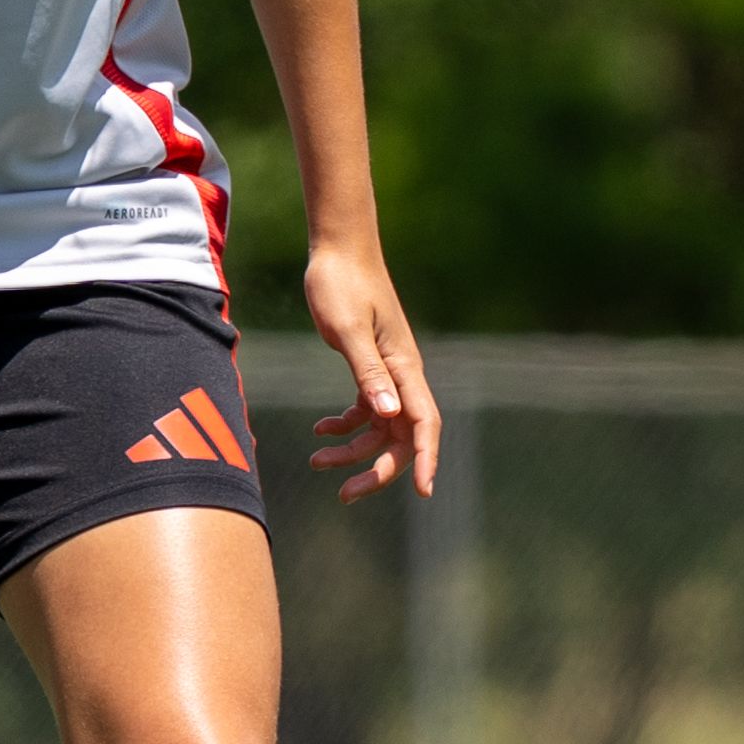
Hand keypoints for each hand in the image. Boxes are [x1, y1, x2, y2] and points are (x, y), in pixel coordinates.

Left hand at [300, 240, 440, 503]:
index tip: (426, 493)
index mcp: (404, 367)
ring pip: (381, 428)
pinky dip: (345, 424)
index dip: (427, 460)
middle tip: (345, 494)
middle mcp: (403, 374)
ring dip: (353, 450)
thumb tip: (389, 415)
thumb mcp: (348, 329)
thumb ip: (368, 372)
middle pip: (402, 436)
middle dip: (378, 469)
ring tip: (316, 460)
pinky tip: (320, 428)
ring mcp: (388, 372)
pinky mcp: (369, 366)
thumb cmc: (341, 284)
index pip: (425, 424)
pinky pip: (366, 409)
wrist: (338, 250)